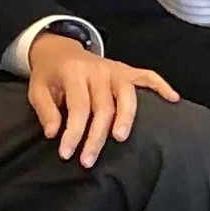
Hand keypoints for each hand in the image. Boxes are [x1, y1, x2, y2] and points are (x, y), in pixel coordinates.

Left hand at [26, 33, 180, 166]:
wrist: (59, 50)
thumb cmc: (50, 75)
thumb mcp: (37, 89)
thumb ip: (45, 110)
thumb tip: (54, 133)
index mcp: (74, 72)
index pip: (78, 107)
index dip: (73, 132)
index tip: (67, 153)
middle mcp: (98, 69)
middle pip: (103, 106)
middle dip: (96, 136)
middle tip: (88, 160)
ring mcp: (114, 69)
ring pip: (127, 94)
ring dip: (126, 117)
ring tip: (121, 138)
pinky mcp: (126, 70)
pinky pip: (148, 76)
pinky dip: (161, 86)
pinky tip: (172, 99)